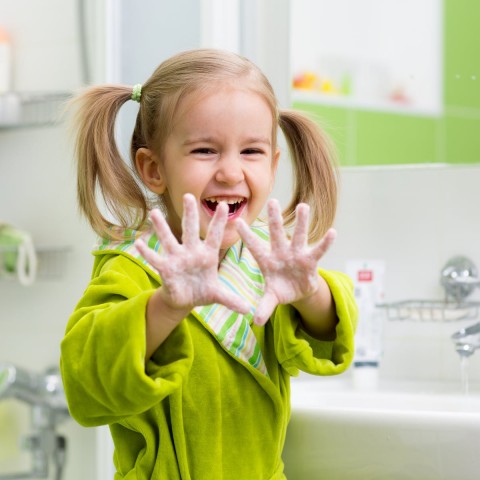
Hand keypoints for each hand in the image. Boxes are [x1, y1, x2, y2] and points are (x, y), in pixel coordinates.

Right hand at [135, 193, 249, 314]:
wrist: (185, 300)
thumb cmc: (202, 292)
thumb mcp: (217, 295)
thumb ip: (230, 300)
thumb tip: (247, 311)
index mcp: (207, 255)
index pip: (214, 236)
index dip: (218, 222)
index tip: (223, 206)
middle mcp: (191, 252)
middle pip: (190, 230)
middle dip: (189, 214)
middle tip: (188, 196)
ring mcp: (177, 259)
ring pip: (168, 240)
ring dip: (161, 227)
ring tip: (154, 213)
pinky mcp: (165, 269)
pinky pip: (155, 259)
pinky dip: (147, 252)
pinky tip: (139, 242)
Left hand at [235, 199, 335, 325]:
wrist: (297, 291)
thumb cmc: (280, 289)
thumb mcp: (271, 298)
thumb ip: (264, 307)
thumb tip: (255, 322)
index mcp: (267, 261)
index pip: (254, 247)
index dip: (246, 236)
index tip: (237, 222)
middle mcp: (281, 253)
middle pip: (277, 234)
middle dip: (274, 219)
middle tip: (272, 200)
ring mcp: (296, 255)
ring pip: (299, 236)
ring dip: (302, 222)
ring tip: (303, 206)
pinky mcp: (311, 261)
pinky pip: (318, 250)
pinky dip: (325, 243)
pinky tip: (333, 232)